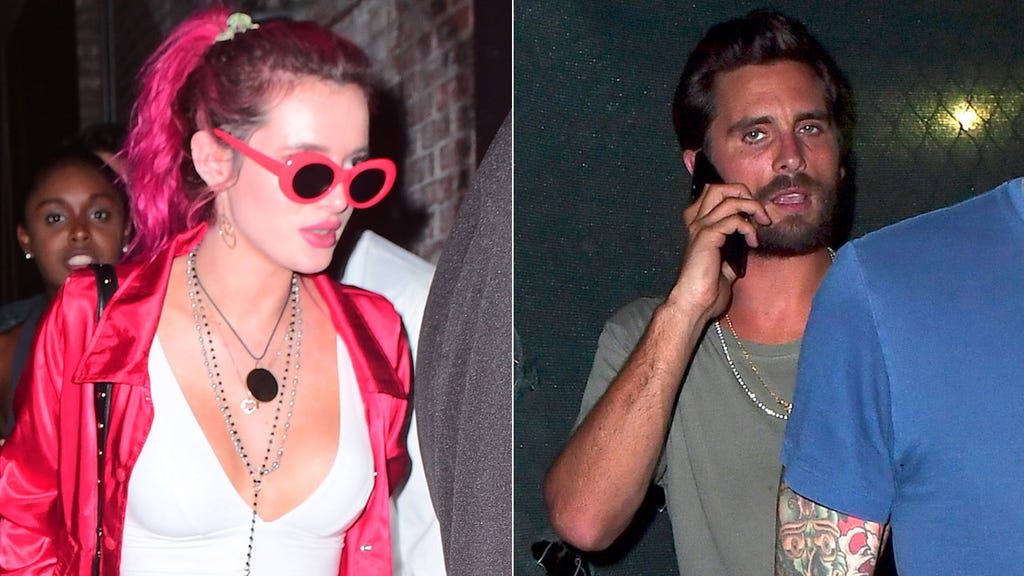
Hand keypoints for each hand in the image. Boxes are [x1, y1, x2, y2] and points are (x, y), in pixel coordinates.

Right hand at [668, 182, 770, 320]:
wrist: (694, 303)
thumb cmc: (706, 288)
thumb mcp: (724, 264)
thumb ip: (732, 250)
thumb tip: (747, 244)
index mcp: (697, 226)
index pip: (713, 194)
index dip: (735, 196)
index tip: (751, 213)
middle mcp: (695, 222)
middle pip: (718, 187)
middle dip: (743, 193)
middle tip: (757, 211)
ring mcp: (700, 228)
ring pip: (728, 198)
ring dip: (752, 207)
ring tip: (762, 223)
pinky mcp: (707, 237)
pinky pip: (734, 220)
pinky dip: (749, 228)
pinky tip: (752, 242)